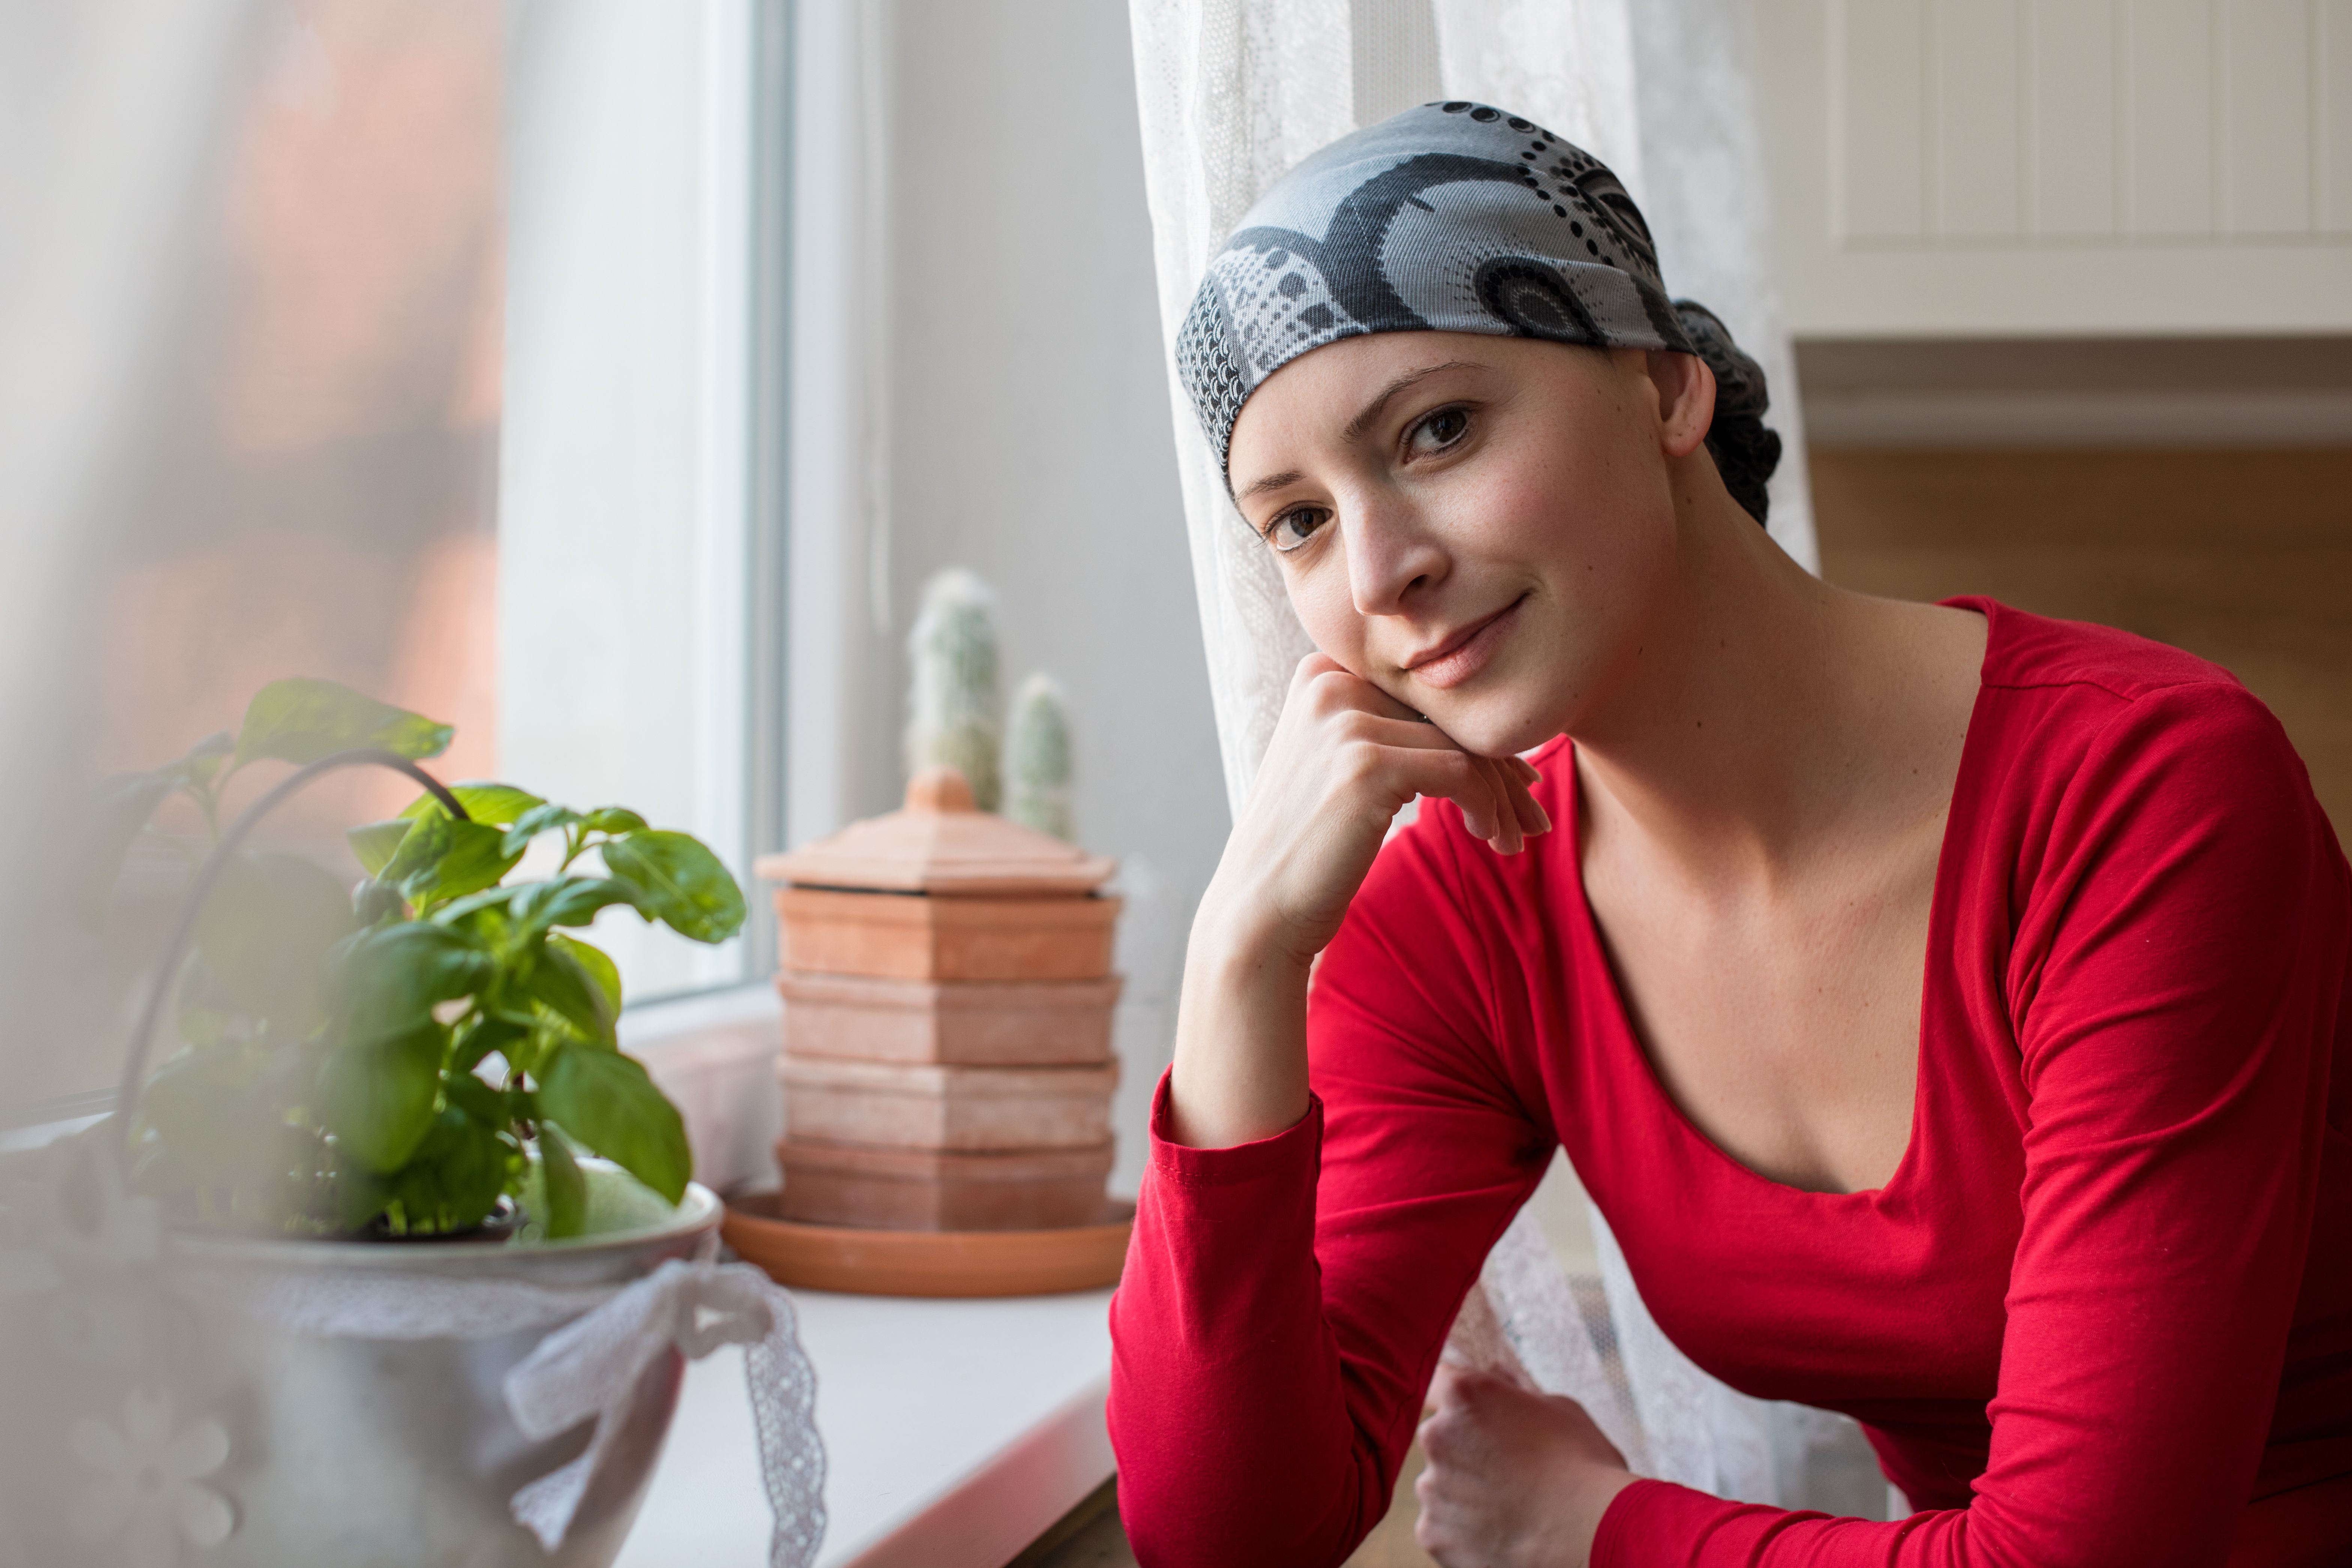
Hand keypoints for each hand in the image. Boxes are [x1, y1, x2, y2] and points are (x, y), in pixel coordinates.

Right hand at [1168, 654, 1549, 1146]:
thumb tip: (1474, 727)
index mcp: (1320, 674)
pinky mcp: (1368, 765)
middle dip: (1501, 766)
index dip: (1476, 735)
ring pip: (1464, 746)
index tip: (1515, 778)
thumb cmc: (1305, 849)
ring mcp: (1346, 722)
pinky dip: (1489, 807)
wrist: (1258, 911)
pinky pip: (1463, 774)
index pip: (1423, 696)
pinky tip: (1491, 839)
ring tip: (1517, 837)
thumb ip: (1384, 731)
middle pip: (1446, 716)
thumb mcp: (1335, 768)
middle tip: (1533, 812)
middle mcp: (1329, 684)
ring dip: (1503, 796)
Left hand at [1414, 1365, 1636, 1567]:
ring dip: (1465, 1490)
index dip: (1457, 1398)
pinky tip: (1500, 1532)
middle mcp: (1437, 1437)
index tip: (1474, 1412)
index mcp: (1466, 1397)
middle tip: (1508, 1468)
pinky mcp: (1433, 1533)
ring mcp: (1431, 1489)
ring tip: (1510, 1506)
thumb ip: (1517, 1391)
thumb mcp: (1560, 1410)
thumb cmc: (1583, 1467)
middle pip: (1441, 1437)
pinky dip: (1463, 1529)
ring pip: (1441, 1483)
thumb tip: (1497, 1375)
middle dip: (1466, 1447)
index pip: (1438, 1381)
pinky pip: (1442, 1524)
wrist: (1589, 1537)